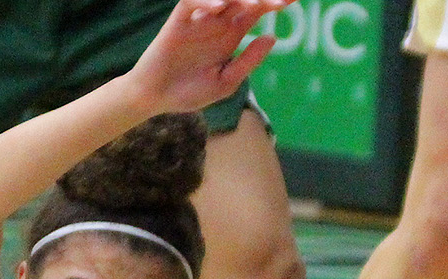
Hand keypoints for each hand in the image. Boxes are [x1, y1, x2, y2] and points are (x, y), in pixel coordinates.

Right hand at [127, 0, 285, 113]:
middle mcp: (217, 22)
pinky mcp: (177, 22)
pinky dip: (206, 0)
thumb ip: (248, 61)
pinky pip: (191, 2)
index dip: (275, 2)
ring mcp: (198, 20)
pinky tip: (219, 6)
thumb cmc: (188, 92)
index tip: (293, 0)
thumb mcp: (225, 83)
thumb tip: (272, 38)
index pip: (257, 10)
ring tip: (255, 2)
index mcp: (231, 35)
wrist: (154, 99)